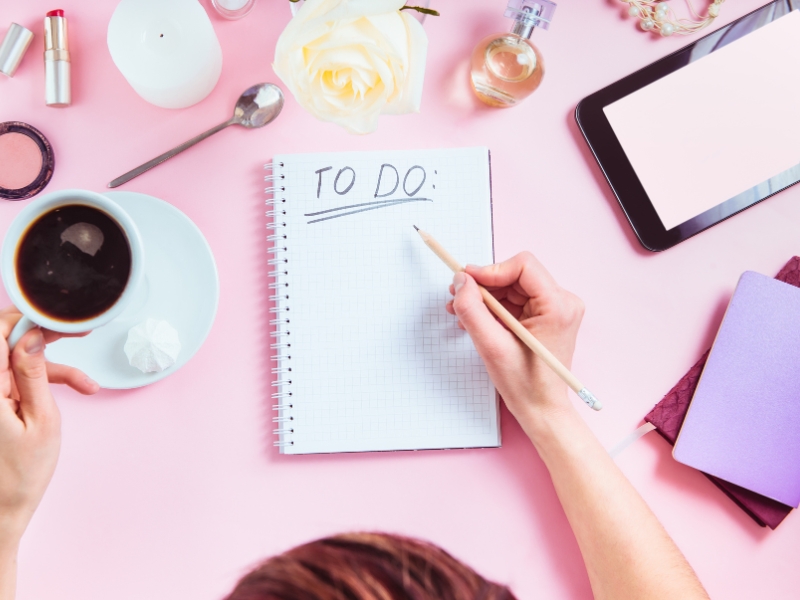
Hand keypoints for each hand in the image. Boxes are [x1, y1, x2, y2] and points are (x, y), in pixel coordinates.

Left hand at [0, 308, 97, 545]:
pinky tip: (75, 390)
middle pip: (8, 340)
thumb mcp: (41, 420)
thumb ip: (35, 375)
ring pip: (20, 359)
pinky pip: (21, 378)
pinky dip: (47, 381)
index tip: (59, 317)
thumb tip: (32, 336)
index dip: (28, 318)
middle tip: (77, 333)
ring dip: (55, 366)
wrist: (3, 510)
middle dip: (44, 334)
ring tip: (86, 383)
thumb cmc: (21, 474)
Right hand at [446, 252, 583, 425]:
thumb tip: (461, 281)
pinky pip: (516, 300)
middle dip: (484, 285)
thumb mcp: (491, 346)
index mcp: (558, 306)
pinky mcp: (546, 316)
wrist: (541, 408)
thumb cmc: (525, 384)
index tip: (466, 280)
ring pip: (512, 287)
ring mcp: (556, 309)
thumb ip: (472, 310)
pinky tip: (476, 320)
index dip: (491, 269)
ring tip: (462, 312)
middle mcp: (562, 302)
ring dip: (486, 297)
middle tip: (457, 295)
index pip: (523, 266)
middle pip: (516, 275)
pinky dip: (494, 307)